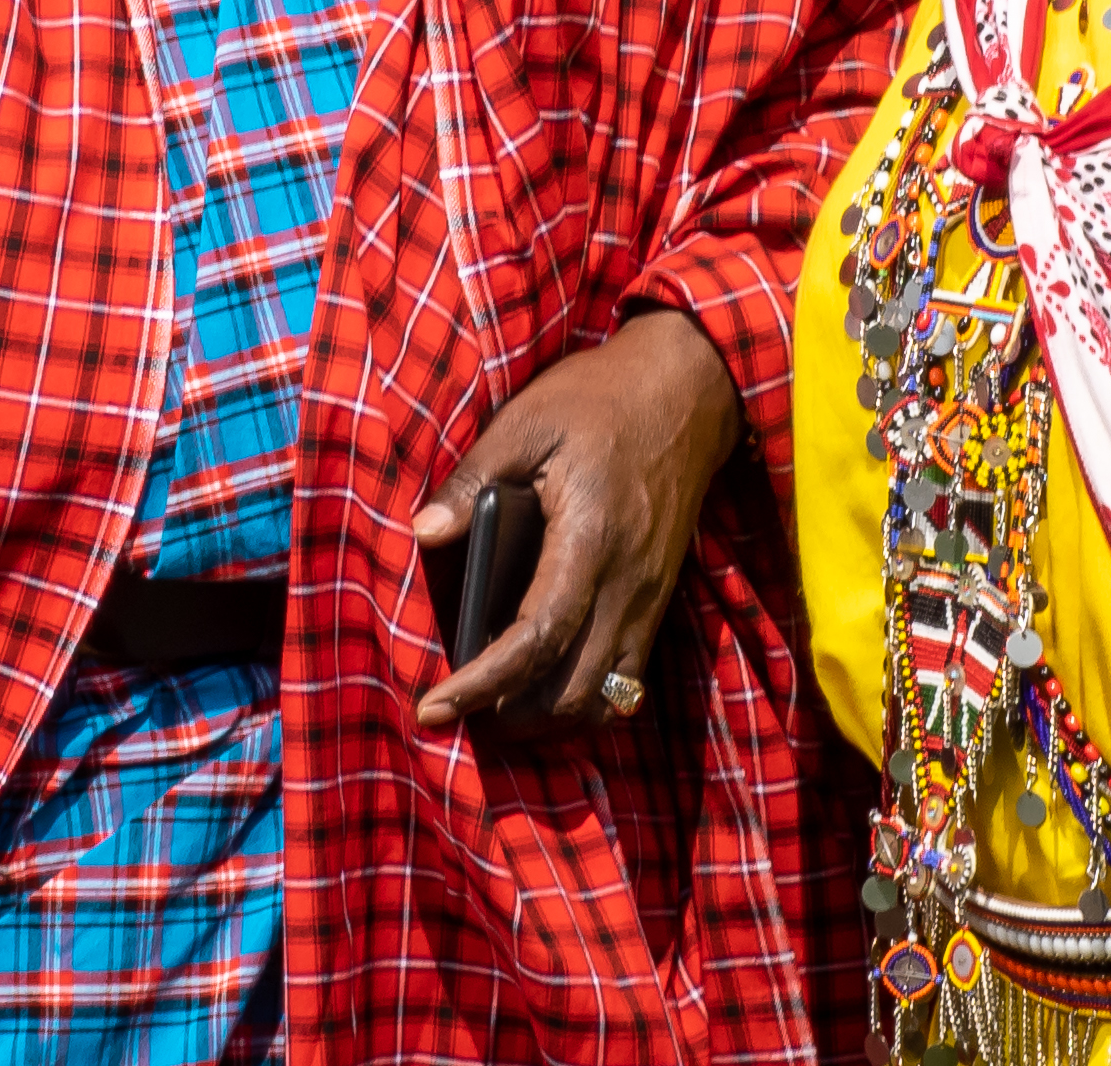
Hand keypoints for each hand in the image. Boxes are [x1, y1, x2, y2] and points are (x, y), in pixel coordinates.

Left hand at [410, 309, 742, 734]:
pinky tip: (546, 683)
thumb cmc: (602, 402)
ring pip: (605, 700)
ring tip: (498, 705)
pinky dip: (585, 701)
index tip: (435, 705)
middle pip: (572, 691)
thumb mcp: (528, 421)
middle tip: (458, 708)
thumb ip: (474, 478)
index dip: (483, 683)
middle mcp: (627, 583)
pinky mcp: (659, 600)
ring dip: (550, 718)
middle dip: (511, 715)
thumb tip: (422, 531)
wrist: (688, 392)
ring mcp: (649, 598)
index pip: (536, 638)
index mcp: (590, 540)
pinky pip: (627, 680)